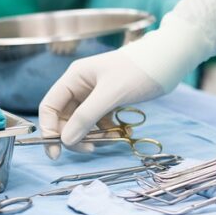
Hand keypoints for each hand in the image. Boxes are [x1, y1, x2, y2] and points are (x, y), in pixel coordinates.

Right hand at [38, 50, 164, 159]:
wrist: (166, 62)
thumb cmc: (138, 71)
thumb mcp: (111, 94)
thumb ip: (87, 116)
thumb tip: (65, 140)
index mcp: (74, 78)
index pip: (50, 106)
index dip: (49, 129)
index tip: (56, 152)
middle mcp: (81, 86)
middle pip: (65, 117)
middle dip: (73, 135)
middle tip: (88, 149)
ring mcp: (95, 94)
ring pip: (82, 122)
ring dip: (90, 135)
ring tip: (108, 141)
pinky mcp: (109, 101)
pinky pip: (98, 121)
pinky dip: (104, 131)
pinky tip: (118, 134)